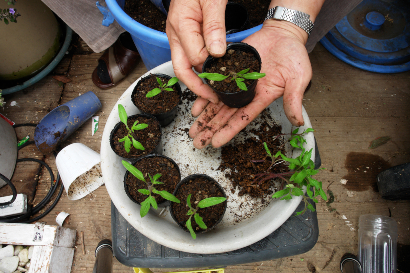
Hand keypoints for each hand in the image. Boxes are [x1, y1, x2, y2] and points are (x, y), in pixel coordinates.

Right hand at [166, 0, 227, 103]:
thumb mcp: (213, 0)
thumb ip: (214, 26)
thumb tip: (216, 54)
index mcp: (180, 25)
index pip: (194, 57)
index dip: (211, 69)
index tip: (227, 78)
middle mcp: (175, 33)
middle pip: (182, 69)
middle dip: (198, 86)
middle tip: (216, 98)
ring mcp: (178, 35)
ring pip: (186, 65)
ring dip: (199, 80)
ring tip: (216, 91)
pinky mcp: (185, 35)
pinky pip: (191, 56)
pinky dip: (201, 68)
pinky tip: (213, 74)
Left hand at [189, 20, 312, 148]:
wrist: (283, 34)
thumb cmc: (294, 56)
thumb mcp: (298, 79)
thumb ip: (294, 99)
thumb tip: (297, 122)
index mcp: (261, 98)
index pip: (241, 118)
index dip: (228, 130)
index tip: (215, 143)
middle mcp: (246, 93)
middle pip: (225, 115)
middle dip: (211, 129)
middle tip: (197, 142)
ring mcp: (236, 81)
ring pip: (217, 102)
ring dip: (205, 117)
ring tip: (192, 130)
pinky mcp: (229, 68)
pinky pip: (214, 83)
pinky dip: (204, 95)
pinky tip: (195, 107)